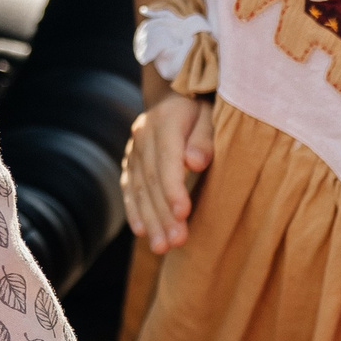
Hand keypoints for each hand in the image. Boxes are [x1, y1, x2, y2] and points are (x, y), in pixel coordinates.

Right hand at [122, 93, 212, 252]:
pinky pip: (128, 187)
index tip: (183, 214)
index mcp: (165, 122)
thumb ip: (204, 137)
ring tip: (162, 247)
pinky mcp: (130, 161)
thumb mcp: (211, 112)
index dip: (173, 189)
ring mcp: (134, 149)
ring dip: (150, 219)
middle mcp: (143, 136)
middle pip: (151, 181)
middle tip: (175, 242)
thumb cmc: (202, 106)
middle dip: (163, 214)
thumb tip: (195, 163)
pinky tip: (141, 231)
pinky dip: (134, 210)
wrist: (175, 93)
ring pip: (138, 189)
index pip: (167, 161)